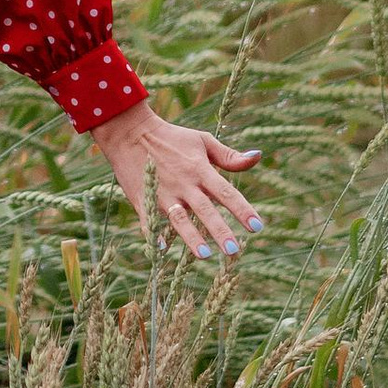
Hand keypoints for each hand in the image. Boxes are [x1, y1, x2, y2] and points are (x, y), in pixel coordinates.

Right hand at [90, 104, 262, 259]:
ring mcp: (162, 192)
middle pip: (205, 210)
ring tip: (205, 255)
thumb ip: (229, 155)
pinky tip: (162, 247)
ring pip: (179, 218)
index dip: (242, 209)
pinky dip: (154, 233)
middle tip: (234, 251)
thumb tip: (257, 157)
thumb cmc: (172, 137)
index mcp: (200, 169)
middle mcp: (183, 183)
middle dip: (220, 230)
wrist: (129, 131)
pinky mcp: (142, 198)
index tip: (258, 227)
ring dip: (192, 237)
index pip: (226, 192)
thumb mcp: (202, 141)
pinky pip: (149, 219)